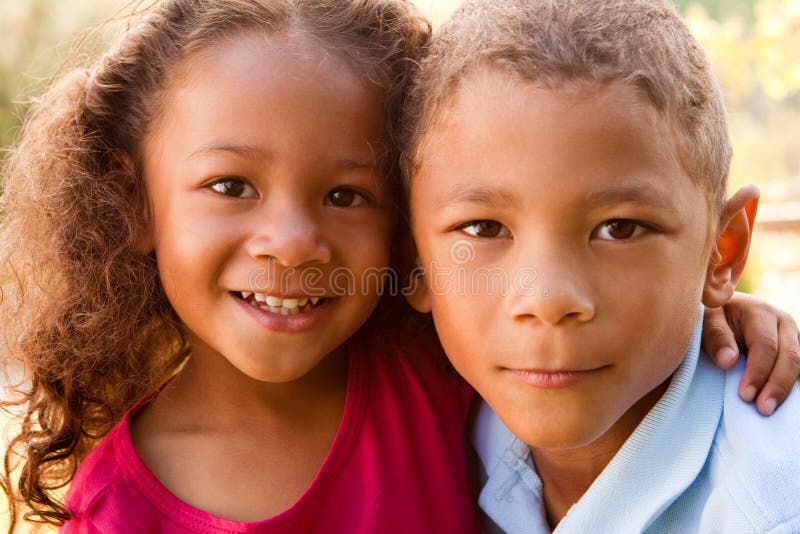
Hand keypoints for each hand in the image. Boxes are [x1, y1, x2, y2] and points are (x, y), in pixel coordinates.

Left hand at [703, 292, 799, 415]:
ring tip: (770, 409)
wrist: (723, 311)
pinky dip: (793, 384)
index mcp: (759, 312)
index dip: (757, 372)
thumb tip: (728, 361)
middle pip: (790, 357)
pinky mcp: (795, 347)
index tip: (745, 395)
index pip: (765, 345)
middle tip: (763, 409)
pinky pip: (799, 368)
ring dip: (786, 389)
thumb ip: (715, 336)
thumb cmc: (711, 317)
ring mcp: (793, 335)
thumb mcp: (706, 320)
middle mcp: (782, 321)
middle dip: (777, 385)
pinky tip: (783, 402)